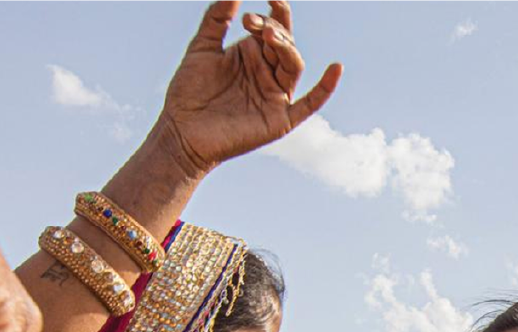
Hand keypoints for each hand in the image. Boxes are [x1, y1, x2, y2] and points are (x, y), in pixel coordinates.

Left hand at [154, 1, 342, 177]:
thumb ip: (217, 19)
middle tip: (250, 21)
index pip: (271, 28)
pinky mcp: (280, 119)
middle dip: (272, 28)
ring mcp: (275, 95)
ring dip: (285, 47)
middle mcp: (267, 72)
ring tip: (267, 34)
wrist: (181, 133)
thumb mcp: (201, 48)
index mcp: (252, 54)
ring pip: (293, 65)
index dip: (269, 14)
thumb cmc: (188, 92)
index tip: (253, 8)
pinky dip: (325, 87)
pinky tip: (336, 67)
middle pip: (284, 43)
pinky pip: (310, 103)